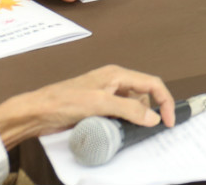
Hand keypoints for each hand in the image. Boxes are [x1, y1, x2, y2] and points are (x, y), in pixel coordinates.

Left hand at [0, 65, 174, 149]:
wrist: (37, 113)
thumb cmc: (64, 101)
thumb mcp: (100, 104)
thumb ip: (128, 109)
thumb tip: (153, 117)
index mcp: (117, 74)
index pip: (152, 84)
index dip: (165, 101)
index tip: (168, 121)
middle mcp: (114, 82)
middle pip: (143, 95)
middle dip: (148, 112)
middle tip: (147, 130)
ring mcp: (106, 95)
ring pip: (131, 107)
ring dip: (133, 120)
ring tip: (126, 131)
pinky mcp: (97, 108)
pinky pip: (119, 115)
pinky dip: (122, 124)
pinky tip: (115, 131)